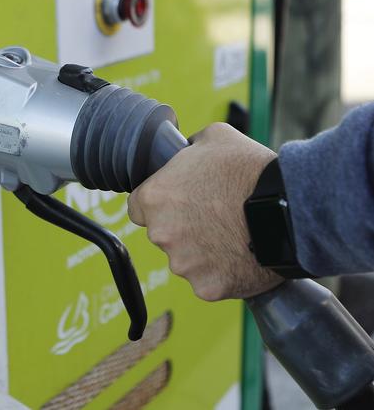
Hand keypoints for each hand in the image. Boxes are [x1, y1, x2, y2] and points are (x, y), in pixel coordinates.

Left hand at [127, 122, 283, 300]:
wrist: (289, 208)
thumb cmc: (250, 171)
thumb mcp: (213, 137)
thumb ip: (188, 148)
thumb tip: (185, 151)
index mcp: (154, 198)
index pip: (137, 207)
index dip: (158, 204)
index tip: (177, 202)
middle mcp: (161, 234)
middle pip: (162, 234)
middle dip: (181, 227)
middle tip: (212, 216)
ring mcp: (183, 264)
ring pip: (184, 260)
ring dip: (201, 251)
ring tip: (232, 234)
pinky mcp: (206, 287)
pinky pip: (208, 281)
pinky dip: (221, 272)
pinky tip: (241, 255)